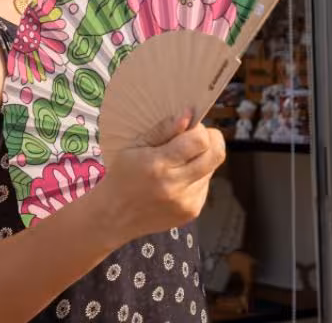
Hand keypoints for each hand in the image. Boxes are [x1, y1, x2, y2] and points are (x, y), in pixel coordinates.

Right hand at [95, 113, 225, 242]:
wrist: (115, 216)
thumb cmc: (123, 175)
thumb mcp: (135, 146)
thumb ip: (163, 130)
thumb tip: (189, 115)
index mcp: (158, 165)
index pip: (200, 140)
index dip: (199, 129)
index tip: (188, 128)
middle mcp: (175, 186)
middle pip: (216, 154)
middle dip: (212, 140)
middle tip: (196, 138)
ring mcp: (186, 202)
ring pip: (212, 168)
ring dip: (201, 159)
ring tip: (179, 162)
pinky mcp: (192, 212)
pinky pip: (205, 184)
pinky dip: (197, 176)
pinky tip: (177, 179)